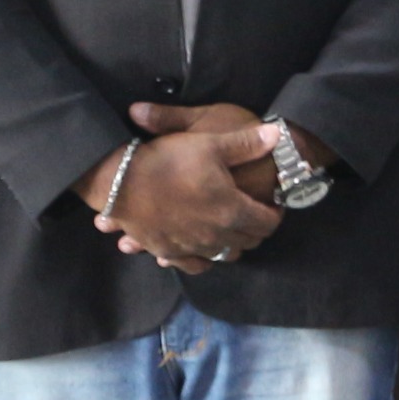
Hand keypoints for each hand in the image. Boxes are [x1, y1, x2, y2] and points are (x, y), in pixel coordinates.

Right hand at [95, 103, 282, 272]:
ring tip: (230, 230)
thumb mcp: (210, 143)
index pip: (266, 223)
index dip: (275, 214)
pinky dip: (201, 258)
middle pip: (247, 242)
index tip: (274, 204)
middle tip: (256, 215)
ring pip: (223, 256)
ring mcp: (191, 248)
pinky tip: (200, 248)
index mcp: (231, 211)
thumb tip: (277, 134)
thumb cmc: (169, 159)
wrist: (120, 180)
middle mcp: (215, 236)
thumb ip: (247, 143)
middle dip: (256, 229)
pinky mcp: (168, 252)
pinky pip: (193, 265)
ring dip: (231, 245)